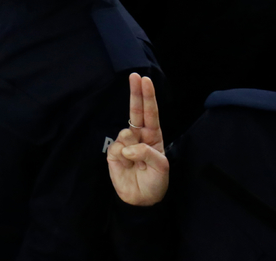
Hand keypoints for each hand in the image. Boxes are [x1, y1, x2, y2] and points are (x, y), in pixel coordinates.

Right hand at [107, 73, 168, 206]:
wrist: (141, 200)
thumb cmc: (155, 182)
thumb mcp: (161, 168)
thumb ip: (148, 152)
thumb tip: (129, 145)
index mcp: (153, 137)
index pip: (150, 113)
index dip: (147, 97)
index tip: (145, 80)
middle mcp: (139, 136)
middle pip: (136, 111)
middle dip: (135, 93)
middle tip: (135, 76)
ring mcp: (125, 143)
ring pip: (126, 133)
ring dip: (132, 149)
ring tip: (136, 163)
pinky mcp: (113, 153)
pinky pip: (117, 148)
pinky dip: (122, 157)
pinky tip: (126, 165)